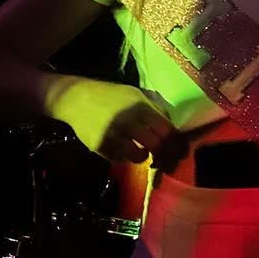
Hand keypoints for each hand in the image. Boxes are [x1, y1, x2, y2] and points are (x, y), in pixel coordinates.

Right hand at [48, 78, 182, 164]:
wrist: (77, 98)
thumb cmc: (112, 96)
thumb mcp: (137, 96)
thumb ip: (154, 110)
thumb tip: (171, 126)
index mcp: (142, 107)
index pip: (166, 130)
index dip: (176, 143)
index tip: (181, 151)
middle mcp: (129, 121)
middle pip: (156, 145)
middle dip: (165, 156)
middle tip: (168, 161)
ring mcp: (113, 135)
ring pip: (138, 156)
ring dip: (144, 157)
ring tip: (144, 153)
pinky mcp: (99, 146)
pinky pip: (119, 159)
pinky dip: (125, 158)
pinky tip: (125, 151)